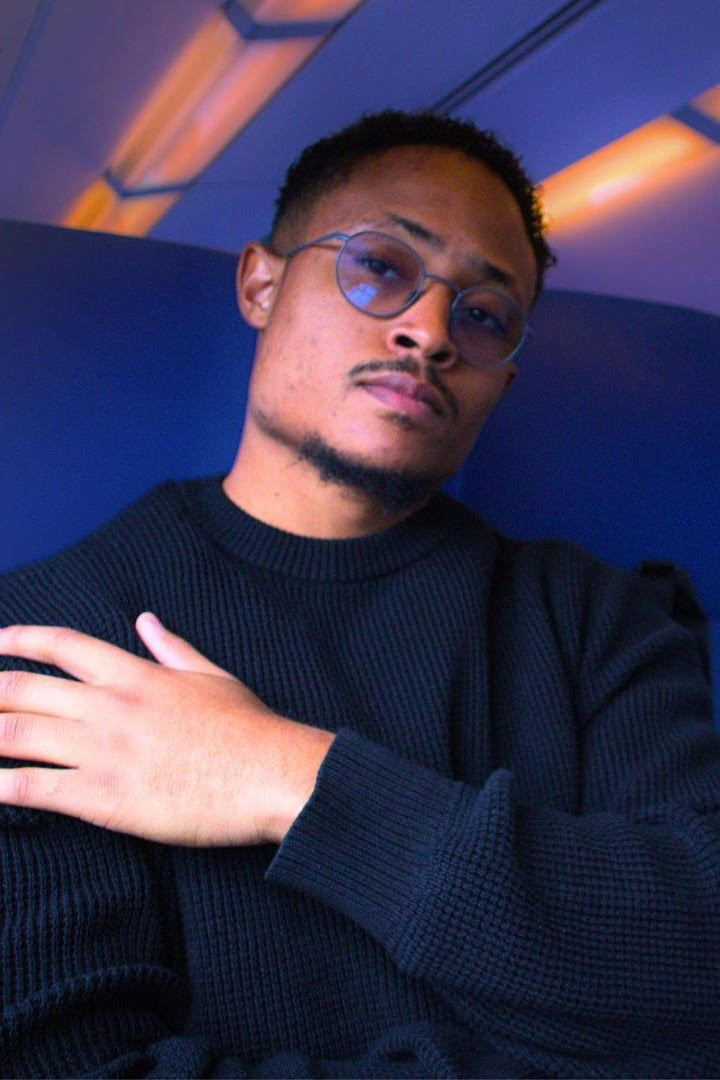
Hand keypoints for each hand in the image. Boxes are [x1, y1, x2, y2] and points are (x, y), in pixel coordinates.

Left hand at [0, 614, 333, 845]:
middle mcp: (109, 706)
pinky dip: (0, 787)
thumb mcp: (210, 676)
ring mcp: (102, 751)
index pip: (62, 646)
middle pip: (25, 689)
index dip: (21, 640)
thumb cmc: (248, 728)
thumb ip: (171, 648)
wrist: (271, 774)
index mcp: (135, 674)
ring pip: (18, 735)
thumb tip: (146, 620)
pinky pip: (34, 789)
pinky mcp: (103, 796)